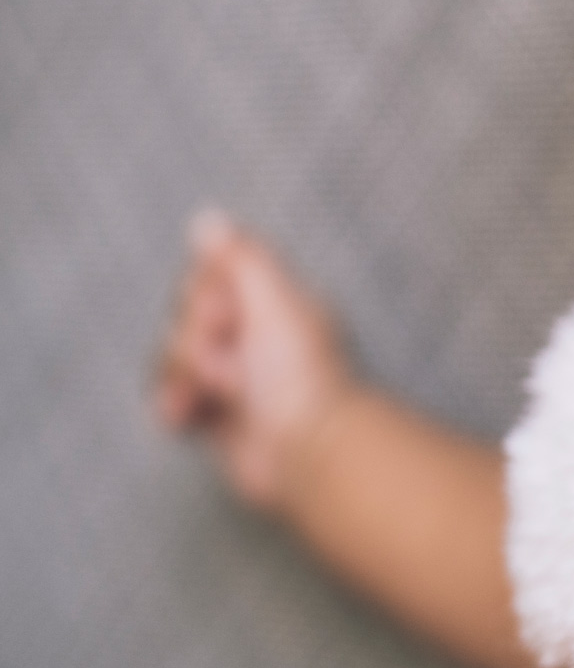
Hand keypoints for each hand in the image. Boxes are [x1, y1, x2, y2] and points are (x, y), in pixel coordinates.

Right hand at [154, 209, 353, 513]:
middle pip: (185, 318)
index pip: (209, 278)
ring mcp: (235, 377)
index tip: (229, 314)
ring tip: (219, 396)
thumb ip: (241, 258)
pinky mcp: (218, 416)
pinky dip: (176, 408)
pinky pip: (172, 400)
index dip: (206, 296)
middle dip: (196, 342)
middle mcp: (254, 336)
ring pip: (173, 360)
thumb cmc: (300, 374)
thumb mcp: (274, 301)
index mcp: (273, 302)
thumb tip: (208, 216)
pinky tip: (189, 416)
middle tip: (233, 364)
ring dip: (185, 377)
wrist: (306, 450)